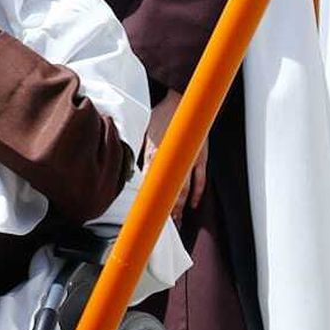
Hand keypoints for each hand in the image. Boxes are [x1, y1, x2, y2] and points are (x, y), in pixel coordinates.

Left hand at [144, 92, 207, 225]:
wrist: (184, 101)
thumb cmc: (162, 115)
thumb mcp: (143, 132)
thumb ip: (138, 150)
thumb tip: (128, 164)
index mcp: (155, 154)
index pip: (151, 185)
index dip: (149, 202)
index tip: (146, 215)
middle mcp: (173, 161)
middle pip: (171, 193)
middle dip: (167, 212)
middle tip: (163, 228)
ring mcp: (190, 160)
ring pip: (186, 191)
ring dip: (181, 208)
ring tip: (177, 223)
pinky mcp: (201, 158)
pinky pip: (200, 181)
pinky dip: (197, 195)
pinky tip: (193, 205)